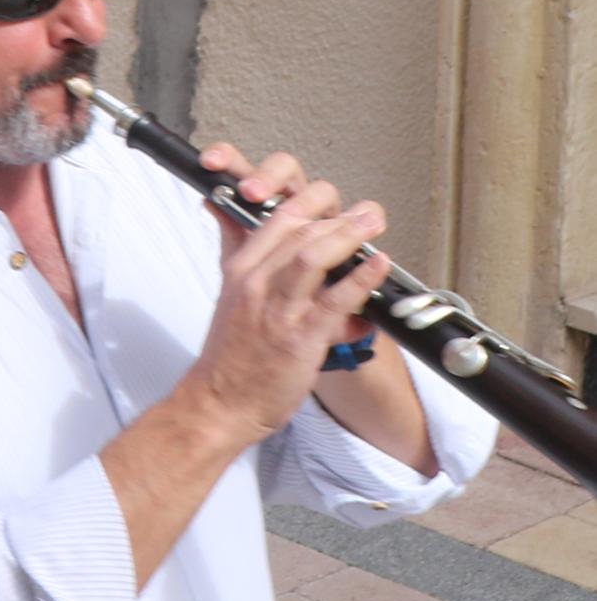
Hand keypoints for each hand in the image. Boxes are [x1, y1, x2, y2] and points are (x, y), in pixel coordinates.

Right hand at [183, 144, 390, 446]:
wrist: (221, 401)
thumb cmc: (231, 355)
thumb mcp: (230, 295)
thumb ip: (243, 258)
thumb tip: (250, 229)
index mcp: (240, 269)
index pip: (273, 218)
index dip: (306, 200)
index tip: (330, 199)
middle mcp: (256, 281)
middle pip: (295, 229)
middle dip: (335, 212)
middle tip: (366, 210)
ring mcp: (277, 308)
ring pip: (311, 255)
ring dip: (348, 234)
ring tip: (373, 224)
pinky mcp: (298, 337)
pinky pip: (333, 301)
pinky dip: (359, 279)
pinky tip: (378, 266)